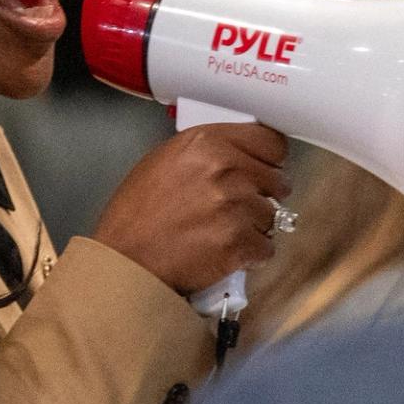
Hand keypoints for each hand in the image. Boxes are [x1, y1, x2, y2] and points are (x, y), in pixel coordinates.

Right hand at [92, 123, 291, 294]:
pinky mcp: (240, 241)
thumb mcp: (163, 162)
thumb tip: (239, 155)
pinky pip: (266, 248)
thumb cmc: (136, 217)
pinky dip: (251, 256)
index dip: (270, 160)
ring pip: (273, 216)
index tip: (266, 170)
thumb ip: (206, 153)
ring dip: (255, 228)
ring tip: (223, 234)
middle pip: (277, 179)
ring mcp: (235, 205)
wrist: (126, 262)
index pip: (271, 141)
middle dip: (263, 196)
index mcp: (205, 142)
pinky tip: (226, 254)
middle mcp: (224, 168)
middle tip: (241, 209)